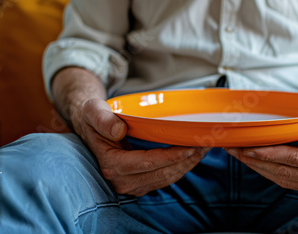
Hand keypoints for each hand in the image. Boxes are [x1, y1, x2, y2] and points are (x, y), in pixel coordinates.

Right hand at [72, 98, 209, 196]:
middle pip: (161, 173)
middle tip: (206, 145)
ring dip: (187, 165)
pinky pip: (165, 179)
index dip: (170, 157)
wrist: (92, 129)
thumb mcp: (93, 111)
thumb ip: (102, 119)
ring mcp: (131, 185)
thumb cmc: (95, 118)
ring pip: (166, 178)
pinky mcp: (140, 184)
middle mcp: (121, 180)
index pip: (147, 163)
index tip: (190, 147)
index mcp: (111, 164)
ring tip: (204, 149)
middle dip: (186, 160)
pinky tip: (193, 155)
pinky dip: (181, 168)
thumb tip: (118, 130)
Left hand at [225, 92, 297, 194]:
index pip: (297, 159)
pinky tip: (252, 158)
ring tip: (236, 153)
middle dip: (256, 160)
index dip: (271, 154)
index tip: (249, 147)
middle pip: (285, 171)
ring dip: (256, 166)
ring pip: (281, 178)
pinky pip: (285, 179)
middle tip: (233, 148)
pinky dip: (266, 169)